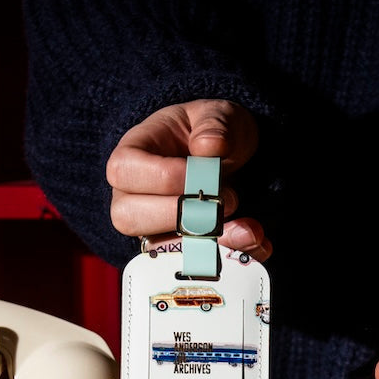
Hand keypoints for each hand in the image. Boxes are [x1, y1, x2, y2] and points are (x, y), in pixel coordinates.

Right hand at [106, 99, 270, 259]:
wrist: (229, 157)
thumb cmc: (210, 132)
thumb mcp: (217, 114)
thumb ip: (214, 124)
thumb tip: (208, 146)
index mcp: (132, 154)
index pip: (124, 171)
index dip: (162, 178)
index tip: (202, 174)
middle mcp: (132, 195)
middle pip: (128, 217)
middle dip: (181, 215)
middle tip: (224, 199)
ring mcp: (151, 227)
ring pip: (159, 248)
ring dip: (207, 243)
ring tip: (248, 228)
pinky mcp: (178, 249)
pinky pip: (192, 263)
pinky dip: (228, 256)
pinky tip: (254, 241)